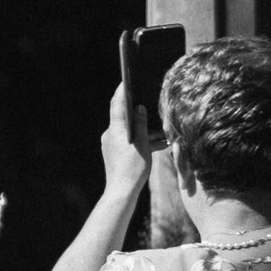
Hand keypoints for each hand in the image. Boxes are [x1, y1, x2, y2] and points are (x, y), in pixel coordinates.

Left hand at [100, 83, 151, 199]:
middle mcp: (110, 134)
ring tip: (160, 128)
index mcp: (114, 129)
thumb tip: (139, 108)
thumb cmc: (132, 168)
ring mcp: (112, 144)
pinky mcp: (115, 153)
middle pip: (124, 117)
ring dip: (143, 129)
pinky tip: (157, 144)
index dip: (122, 91)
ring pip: (129, 131)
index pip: (117, 104)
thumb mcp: (142, 145)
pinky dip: (141, 140)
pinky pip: (129, 142)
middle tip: (149, 102)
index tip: (126, 79)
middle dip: (138, 111)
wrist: (121, 191)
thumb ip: (141, 125)